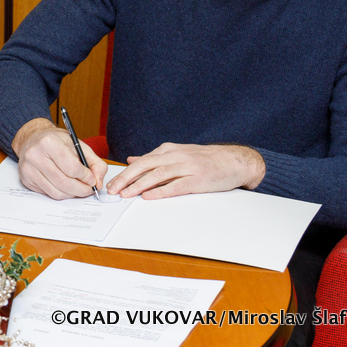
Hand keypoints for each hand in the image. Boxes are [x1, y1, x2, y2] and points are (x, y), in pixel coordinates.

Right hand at [11, 117, 107, 199]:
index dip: (86, 177)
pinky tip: (66, 188)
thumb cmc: (56, 141)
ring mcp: (28, 168)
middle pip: (64, 182)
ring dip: (72, 194)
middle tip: (89, 189)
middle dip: (81, 189)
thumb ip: (95, 163)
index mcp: (49, 143)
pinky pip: (49, 193)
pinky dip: (62, 194)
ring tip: (79, 189)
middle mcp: (35, 155)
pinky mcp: (26, 179)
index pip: (72, 168)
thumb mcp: (78, 145)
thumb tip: (98, 183)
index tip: (92, 180)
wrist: (33, 138)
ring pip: (57, 192)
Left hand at [106, 143, 264, 199]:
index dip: (125, 172)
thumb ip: (154, 158)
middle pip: (145, 166)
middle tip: (113, 190)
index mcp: (168, 150)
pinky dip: (161, 191)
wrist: (234, 160)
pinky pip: (177, 185)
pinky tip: (149, 196)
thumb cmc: (205, 159)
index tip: (111, 183)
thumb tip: (132, 159)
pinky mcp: (198, 179)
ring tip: (126, 194)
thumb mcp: (177, 154)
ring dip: (139, 185)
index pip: (142, 161)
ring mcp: (187, 167)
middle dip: (126, 178)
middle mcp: (176, 156)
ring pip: (158, 175)